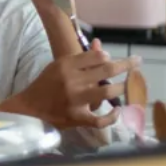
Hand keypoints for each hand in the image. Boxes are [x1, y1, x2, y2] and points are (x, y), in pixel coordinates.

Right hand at [7, 41, 139, 129]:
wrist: (28, 108)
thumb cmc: (45, 85)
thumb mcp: (59, 66)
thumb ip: (80, 58)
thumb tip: (101, 46)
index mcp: (66, 65)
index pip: (96, 56)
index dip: (107, 56)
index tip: (111, 59)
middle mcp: (72, 81)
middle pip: (107, 69)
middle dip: (126, 65)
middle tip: (136, 62)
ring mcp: (75, 100)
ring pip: (107, 91)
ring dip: (121, 88)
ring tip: (126, 86)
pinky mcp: (77, 118)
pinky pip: (100, 119)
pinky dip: (112, 117)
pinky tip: (117, 111)